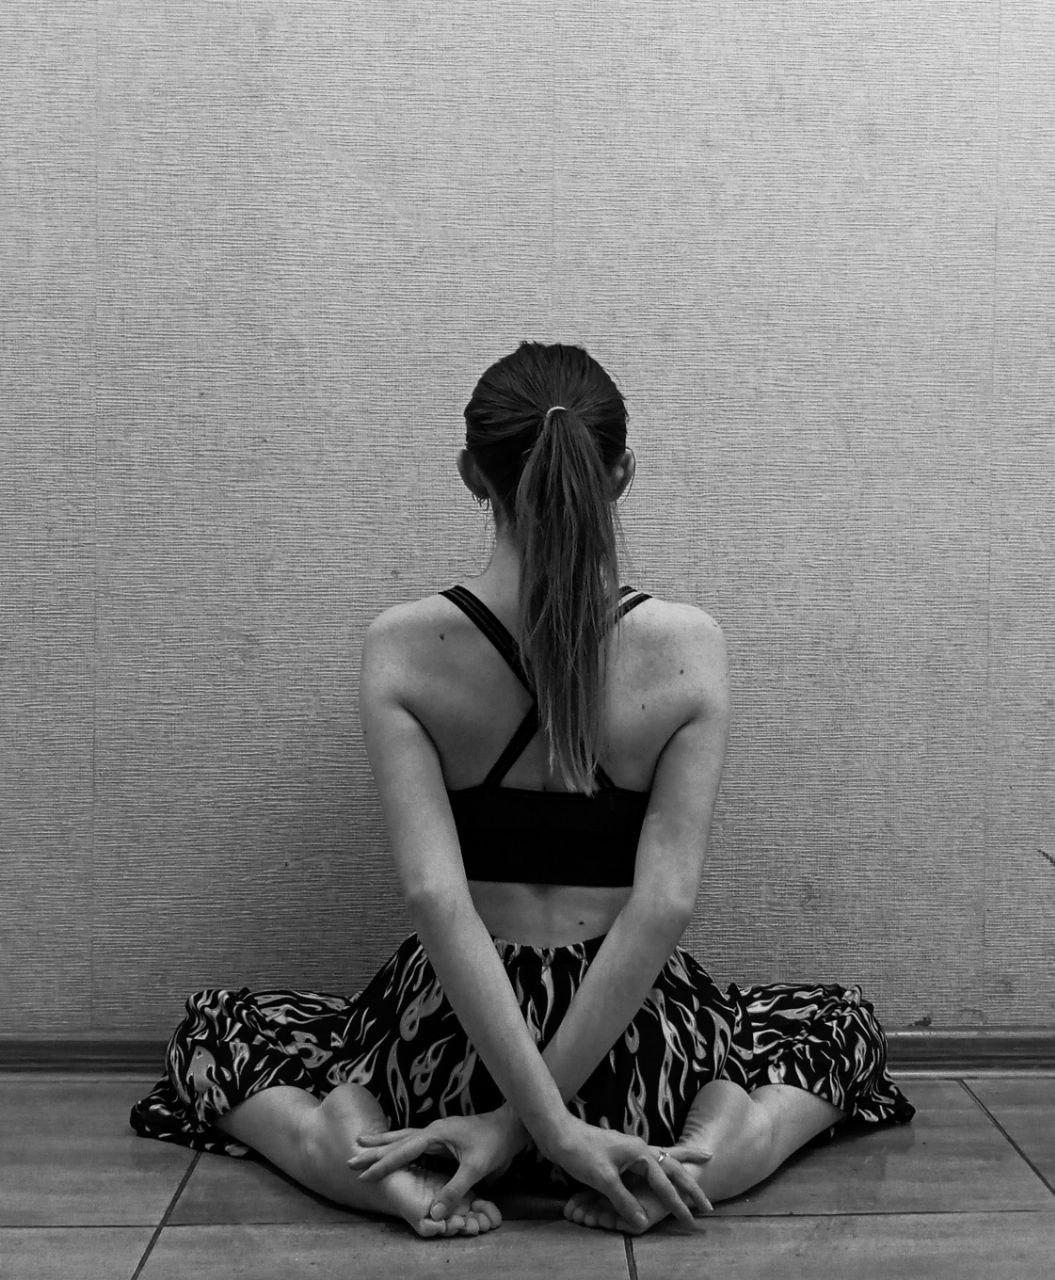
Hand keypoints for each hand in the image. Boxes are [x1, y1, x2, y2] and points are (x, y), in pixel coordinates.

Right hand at [347, 1107, 529, 1219]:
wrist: (510, 1126)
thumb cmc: (494, 1144)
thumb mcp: (475, 1169)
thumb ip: (454, 1190)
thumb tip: (433, 1214)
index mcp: (436, 1135)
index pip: (403, 1149)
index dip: (383, 1163)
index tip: (362, 1174)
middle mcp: (433, 1131)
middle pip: (398, 1140)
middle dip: (374, 1150)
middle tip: (349, 1156)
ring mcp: (437, 1132)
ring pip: (404, 1138)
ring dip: (383, 1143)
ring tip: (362, 1142)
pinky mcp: (442, 1137)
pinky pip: (413, 1141)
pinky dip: (398, 1143)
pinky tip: (393, 1145)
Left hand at [540, 1115, 712, 1231]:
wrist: (559, 1133)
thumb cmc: (580, 1152)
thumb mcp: (603, 1179)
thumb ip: (624, 1201)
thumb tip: (643, 1222)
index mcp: (640, 1153)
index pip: (664, 1183)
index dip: (677, 1204)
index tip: (692, 1220)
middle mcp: (640, 1148)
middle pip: (673, 1166)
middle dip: (692, 1183)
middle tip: (709, 1201)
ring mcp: (632, 1148)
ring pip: (665, 1157)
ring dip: (683, 1163)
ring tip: (705, 1159)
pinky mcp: (622, 1152)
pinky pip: (650, 1157)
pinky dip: (664, 1159)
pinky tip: (666, 1159)